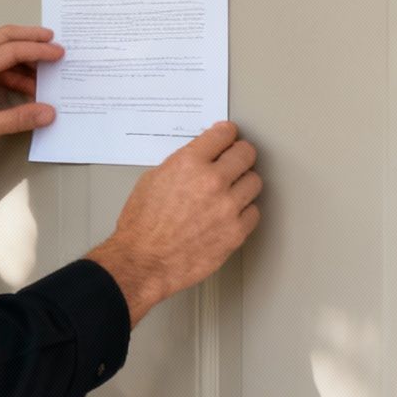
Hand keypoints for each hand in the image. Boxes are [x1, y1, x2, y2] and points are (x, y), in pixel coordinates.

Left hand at [0, 24, 63, 191]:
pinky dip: (9, 70)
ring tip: (43, 76)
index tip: (57, 53)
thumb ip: (18, 119)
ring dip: (21, 60)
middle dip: (32, 40)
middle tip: (54, 45)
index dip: (38, 51)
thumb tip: (45, 113)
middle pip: (4, 38)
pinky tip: (23, 85)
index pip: (11, 50)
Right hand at [86, 122, 261, 326]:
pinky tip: (231, 213)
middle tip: (234, 160)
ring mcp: (227, 208)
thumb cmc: (142, 227)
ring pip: (254, 182)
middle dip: (239, 154)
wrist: (143, 262)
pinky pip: (254, 213)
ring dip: (243, 183)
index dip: (225, 134)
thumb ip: (181, 164)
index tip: (227, 137)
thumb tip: (199, 159)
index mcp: (189, 163)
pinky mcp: (235, 232)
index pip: (224, 134)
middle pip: (246, 153)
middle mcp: (212, 181)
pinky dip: (244, 211)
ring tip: (232, 190)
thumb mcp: (152, 179)